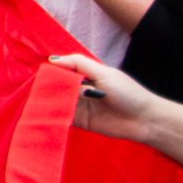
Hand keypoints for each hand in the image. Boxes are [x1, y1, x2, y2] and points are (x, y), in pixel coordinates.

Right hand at [47, 54, 161, 144]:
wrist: (145, 120)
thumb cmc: (128, 93)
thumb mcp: (104, 73)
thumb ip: (78, 64)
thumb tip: (52, 60)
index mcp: (86, 75)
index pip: (63, 70)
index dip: (52, 72)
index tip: (39, 75)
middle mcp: (81, 89)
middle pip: (58, 87)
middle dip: (48, 88)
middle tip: (36, 91)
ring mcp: (80, 106)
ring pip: (59, 102)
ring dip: (50, 102)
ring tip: (38, 103)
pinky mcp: (81, 122)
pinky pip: (64, 117)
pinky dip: (55, 116)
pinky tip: (46, 114)